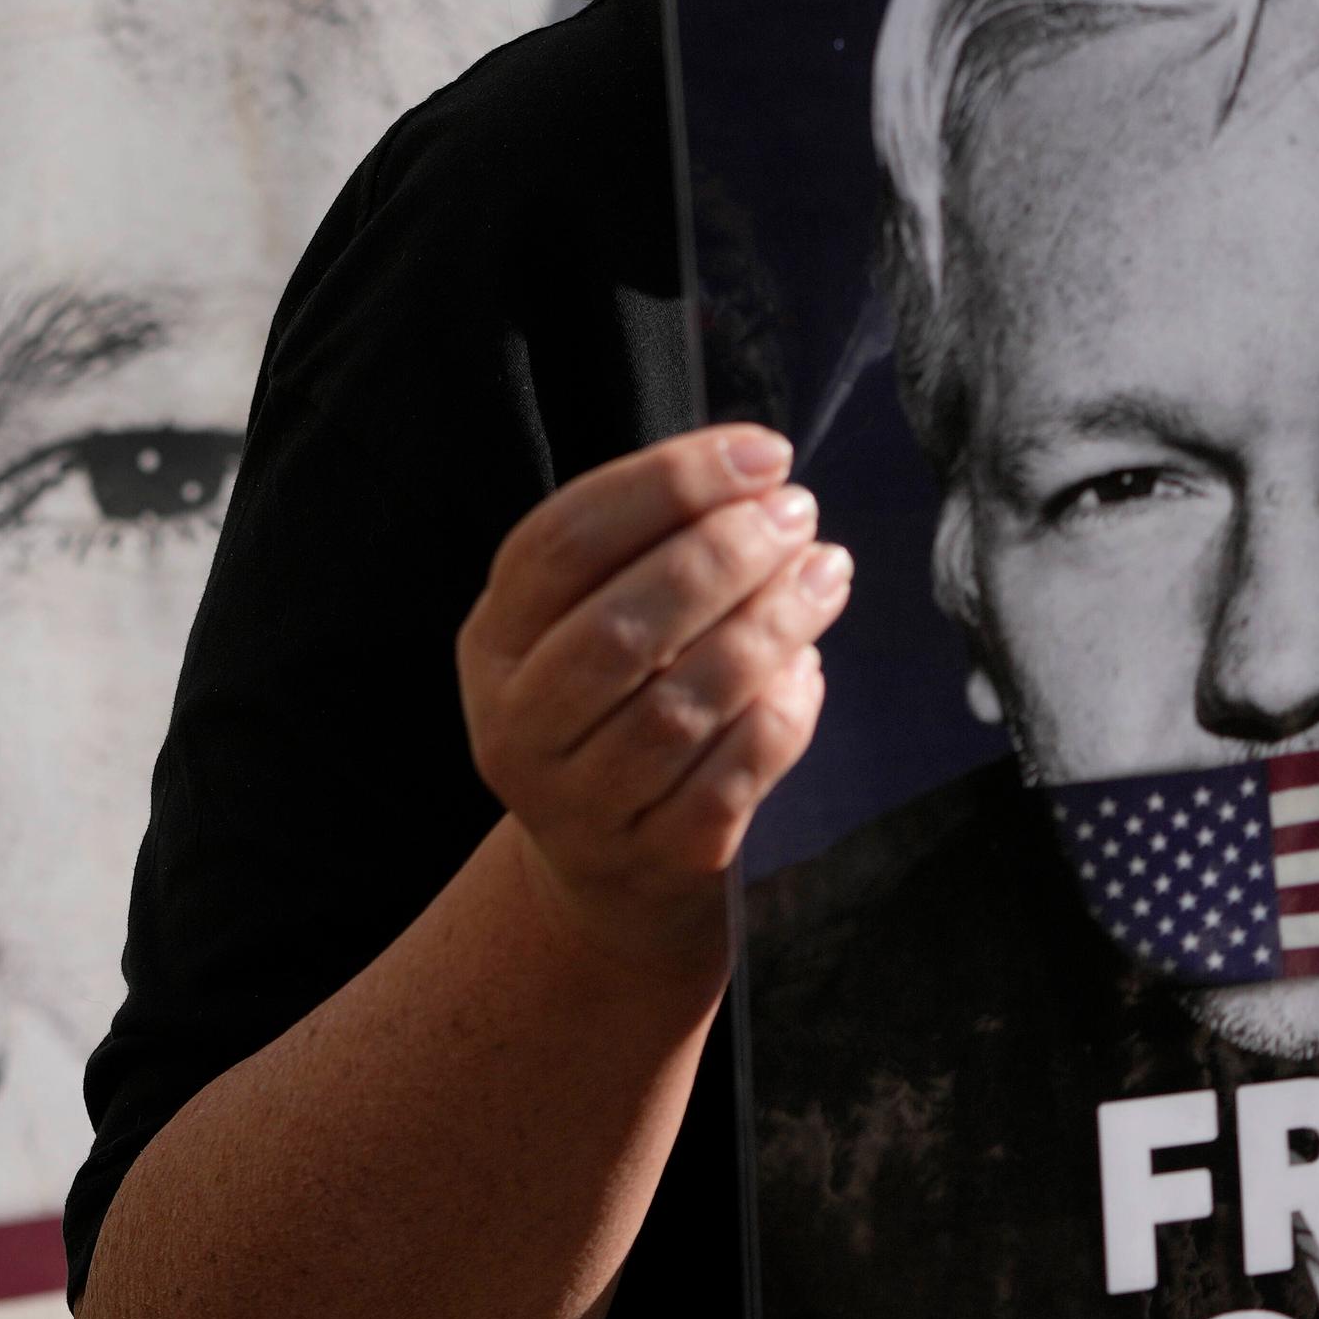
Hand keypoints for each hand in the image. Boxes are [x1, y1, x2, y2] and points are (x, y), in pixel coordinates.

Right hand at [457, 426, 849, 978]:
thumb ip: (652, 548)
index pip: (562, 542)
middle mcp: (516, 725)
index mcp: (492, 642)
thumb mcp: (590, 619)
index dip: (667, 485)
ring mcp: (579, 803)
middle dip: (723, 557)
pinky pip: (730, 777)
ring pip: (678, 707)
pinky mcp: (652, 857)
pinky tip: (809, 667)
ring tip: (825, 573)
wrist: (606, 865)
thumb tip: (762, 481)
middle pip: (619, 629)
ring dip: (767, 627)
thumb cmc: (615, 703)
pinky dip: (780, 713)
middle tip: (798, 514)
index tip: (763, 453)